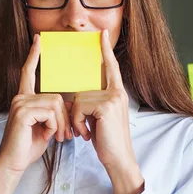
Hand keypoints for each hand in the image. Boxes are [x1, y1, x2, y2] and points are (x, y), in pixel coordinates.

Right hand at [0, 34, 72, 175]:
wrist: (13, 163)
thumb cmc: (27, 147)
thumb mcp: (44, 127)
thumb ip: (52, 114)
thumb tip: (66, 106)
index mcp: (24, 99)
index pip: (28, 73)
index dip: (34, 56)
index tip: (39, 40)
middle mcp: (20, 98)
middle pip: (55, 97)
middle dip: (64, 118)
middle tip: (65, 135)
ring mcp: (20, 103)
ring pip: (55, 105)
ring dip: (60, 124)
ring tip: (57, 137)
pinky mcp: (22, 112)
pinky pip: (50, 112)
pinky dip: (53, 126)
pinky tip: (46, 135)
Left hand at [69, 29, 137, 174]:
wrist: (118, 159)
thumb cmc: (107, 142)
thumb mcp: (99, 119)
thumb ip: (92, 104)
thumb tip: (74, 99)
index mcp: (117, 93)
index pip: (110, 67)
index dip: (105, 50)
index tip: (102, 33)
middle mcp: (117, 92)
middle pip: (83, 91)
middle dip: (77, 113)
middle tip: (85, 129)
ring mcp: (113, 98)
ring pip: (79, 99)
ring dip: (76, 119)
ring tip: (87, 132)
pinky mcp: (106, 106)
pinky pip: (79, 107)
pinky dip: (78, 122)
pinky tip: (87, 133)